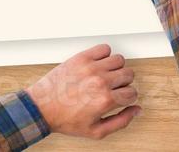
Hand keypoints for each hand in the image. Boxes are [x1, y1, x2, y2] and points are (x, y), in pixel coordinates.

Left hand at [26, 44, 140, 139]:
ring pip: (119, 60)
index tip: (120, 97)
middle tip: (113, 87)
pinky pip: (104, 48)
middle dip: (124, 82)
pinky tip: (98, 64)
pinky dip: (105, 54)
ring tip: (106, 75)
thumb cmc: (66, 119)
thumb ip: (121, 122)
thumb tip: (136, 109)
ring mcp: (89, 68)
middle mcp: (99, 82)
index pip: (132, 93)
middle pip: (128, 74)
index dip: (128, 97)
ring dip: (116, 68)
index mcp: (105, 100)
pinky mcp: (80, 58)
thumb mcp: (96, 131)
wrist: (42, 107)